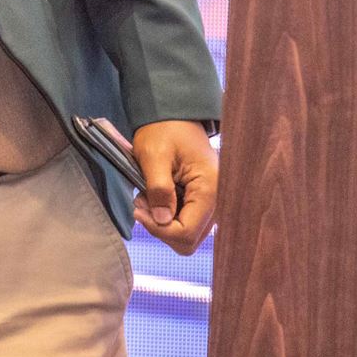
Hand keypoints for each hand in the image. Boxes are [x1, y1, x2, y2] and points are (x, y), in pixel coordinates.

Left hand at [131, 119, 216, 254]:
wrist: (175, 116)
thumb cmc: (164, 130)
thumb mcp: (154, 156)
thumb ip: (159, 189)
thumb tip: (161, 221)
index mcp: (210, 190)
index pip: (186, 232)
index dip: (158, 228)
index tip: (138, 209)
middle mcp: (218, 202)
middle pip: (189, 240)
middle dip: (161, 228)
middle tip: (141, 204)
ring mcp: (212, 204)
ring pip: (188, 235)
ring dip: (163, 223)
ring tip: (147, 198)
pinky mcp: (203, 202)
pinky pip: (187, 223)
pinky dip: (169, 216)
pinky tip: (157, 197)